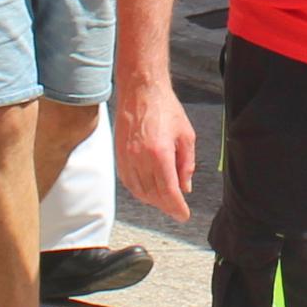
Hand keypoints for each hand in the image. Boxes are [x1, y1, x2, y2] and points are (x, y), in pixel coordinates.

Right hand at [115, 78, 198, 224]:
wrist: (141, 91)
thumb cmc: (166, 109)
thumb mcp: (186, 136)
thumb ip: (187, 164)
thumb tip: (185, 187)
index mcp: (160, 153)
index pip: (169, 191)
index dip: (177, 208)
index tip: (183, 216)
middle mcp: (141, 158)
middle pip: (154, 195)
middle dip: (167, 206)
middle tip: (177, 210)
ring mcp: (127, 157)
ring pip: (140, 191)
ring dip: (153, 201)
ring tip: (165, 201)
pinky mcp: (119, 155)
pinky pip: (128, 182)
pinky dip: (139, 191)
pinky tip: (148, 191)